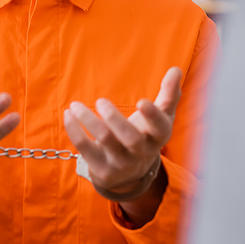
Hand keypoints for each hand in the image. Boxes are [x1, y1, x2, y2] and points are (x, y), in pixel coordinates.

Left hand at [64, 67, 181, 196]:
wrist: (129, 174)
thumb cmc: (145, 135)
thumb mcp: (160, 119)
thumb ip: (169, 95)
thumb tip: (176, 69)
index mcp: (158, 137)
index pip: (160, 129)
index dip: (152, 116)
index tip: (141, 102)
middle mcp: (141, 153)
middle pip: (130, 137)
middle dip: (114, 118)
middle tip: (101, 100)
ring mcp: (121, 163)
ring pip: (105, 140)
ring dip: (88, 120)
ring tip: (75, 105)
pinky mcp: (101, 169)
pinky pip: (85, 149)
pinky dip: (74, 130)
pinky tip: (68, 115)